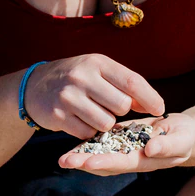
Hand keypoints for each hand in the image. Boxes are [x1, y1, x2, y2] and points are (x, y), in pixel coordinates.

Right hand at [22, 55, 166, 137]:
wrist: (34, 86)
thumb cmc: (76, 77)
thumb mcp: (98, 71)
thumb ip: (123, 85)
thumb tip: (151, 105)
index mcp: (97, 63)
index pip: (132, 82)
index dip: (149, 98)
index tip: (160, 109)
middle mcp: (82, 77)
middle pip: (121, 106)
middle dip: (121, 111)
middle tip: (109, 107)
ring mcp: (68, 97)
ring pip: (106, 123)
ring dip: (104, 123)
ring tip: (93, 113)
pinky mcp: (58, 116)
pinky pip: (87, 133)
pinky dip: (88, 131)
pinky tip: (79, 120)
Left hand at [59, 112, 194, 173]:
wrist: (182, 132)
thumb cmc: (185, 136)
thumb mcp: (183, 139)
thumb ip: (169, 146)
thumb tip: (151, 149)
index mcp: (146, 160)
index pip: (123, 163)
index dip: (106, 162)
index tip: (89, 162)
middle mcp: (131, 159)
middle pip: (105, 164)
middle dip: (85, 163)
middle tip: (65, 161)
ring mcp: (124, 152)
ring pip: (100, 157)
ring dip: (81, 158)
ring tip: (63, 159)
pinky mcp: (119, 142)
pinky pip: (101, 146)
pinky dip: (86, 147)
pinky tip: (72, 147)